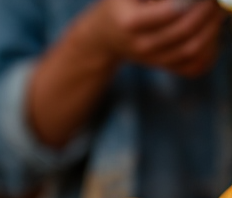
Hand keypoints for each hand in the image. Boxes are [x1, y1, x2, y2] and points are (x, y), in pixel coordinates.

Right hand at [80, 0, 226, 77]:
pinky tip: (208, 30)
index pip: (171, 11)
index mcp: (130, 23)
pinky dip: (210, 48)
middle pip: (185, 30)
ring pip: (193, 50)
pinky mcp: (166, 67)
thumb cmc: (125, 3)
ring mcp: (153, 60)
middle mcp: (140, 46)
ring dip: (212, 27)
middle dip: (207, 10)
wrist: (107, 35)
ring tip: (214, 10)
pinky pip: (196, 65)